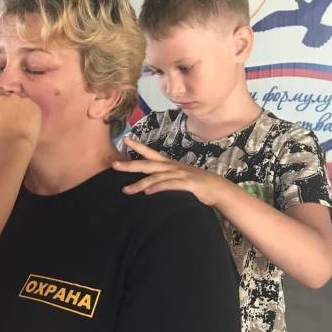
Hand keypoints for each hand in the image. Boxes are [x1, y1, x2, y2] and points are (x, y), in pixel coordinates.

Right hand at [0, 89, 40, 148]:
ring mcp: (26, 100)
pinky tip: (27, 121)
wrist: (18, 143)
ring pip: (22, 99)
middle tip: (10, 114)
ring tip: (19, 119)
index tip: (0, 102)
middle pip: (11, 94)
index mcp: (0, 99)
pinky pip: (32, 105)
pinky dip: (30, 111)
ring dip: (21, 106)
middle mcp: (13, 97)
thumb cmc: (4, 136)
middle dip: (10, 102)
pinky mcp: (36, 106)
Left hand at [112, 138, 226, 205]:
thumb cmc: (197, 184)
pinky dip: (158, 188)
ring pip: (155, 177)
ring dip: (140, 184)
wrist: (218, 189)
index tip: (125, 139)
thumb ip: (165, 178)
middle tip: (113, 165)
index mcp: (169, 164)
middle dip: (130, 164)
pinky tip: (148, 192)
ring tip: (126, 190)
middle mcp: (172, 167)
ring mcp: (179, 175)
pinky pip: (169, 185)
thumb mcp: (178, 177)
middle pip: (147, 164)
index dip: (137, 146)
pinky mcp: (186, 184)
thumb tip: (149, 183)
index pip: (151, 153)